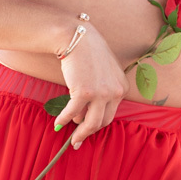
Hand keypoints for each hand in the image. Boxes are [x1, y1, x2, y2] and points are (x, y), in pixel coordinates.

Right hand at [53, 24, 129, 148]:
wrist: (78, 38)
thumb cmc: (89, 54)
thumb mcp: (105, 73)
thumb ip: (103, 92)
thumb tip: (87, 115)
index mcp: (122, 88)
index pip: (111, 113)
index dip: (98, 123)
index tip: (88, 130)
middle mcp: (115, 92)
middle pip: (102, 121)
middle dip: (89, 133)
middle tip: (78, 141)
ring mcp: (100, 93)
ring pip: (90, 123)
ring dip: (79, 133)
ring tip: (71, 137)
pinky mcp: (84, 92)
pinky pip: (73, 113)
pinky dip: (64, 119)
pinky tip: (58, 122)